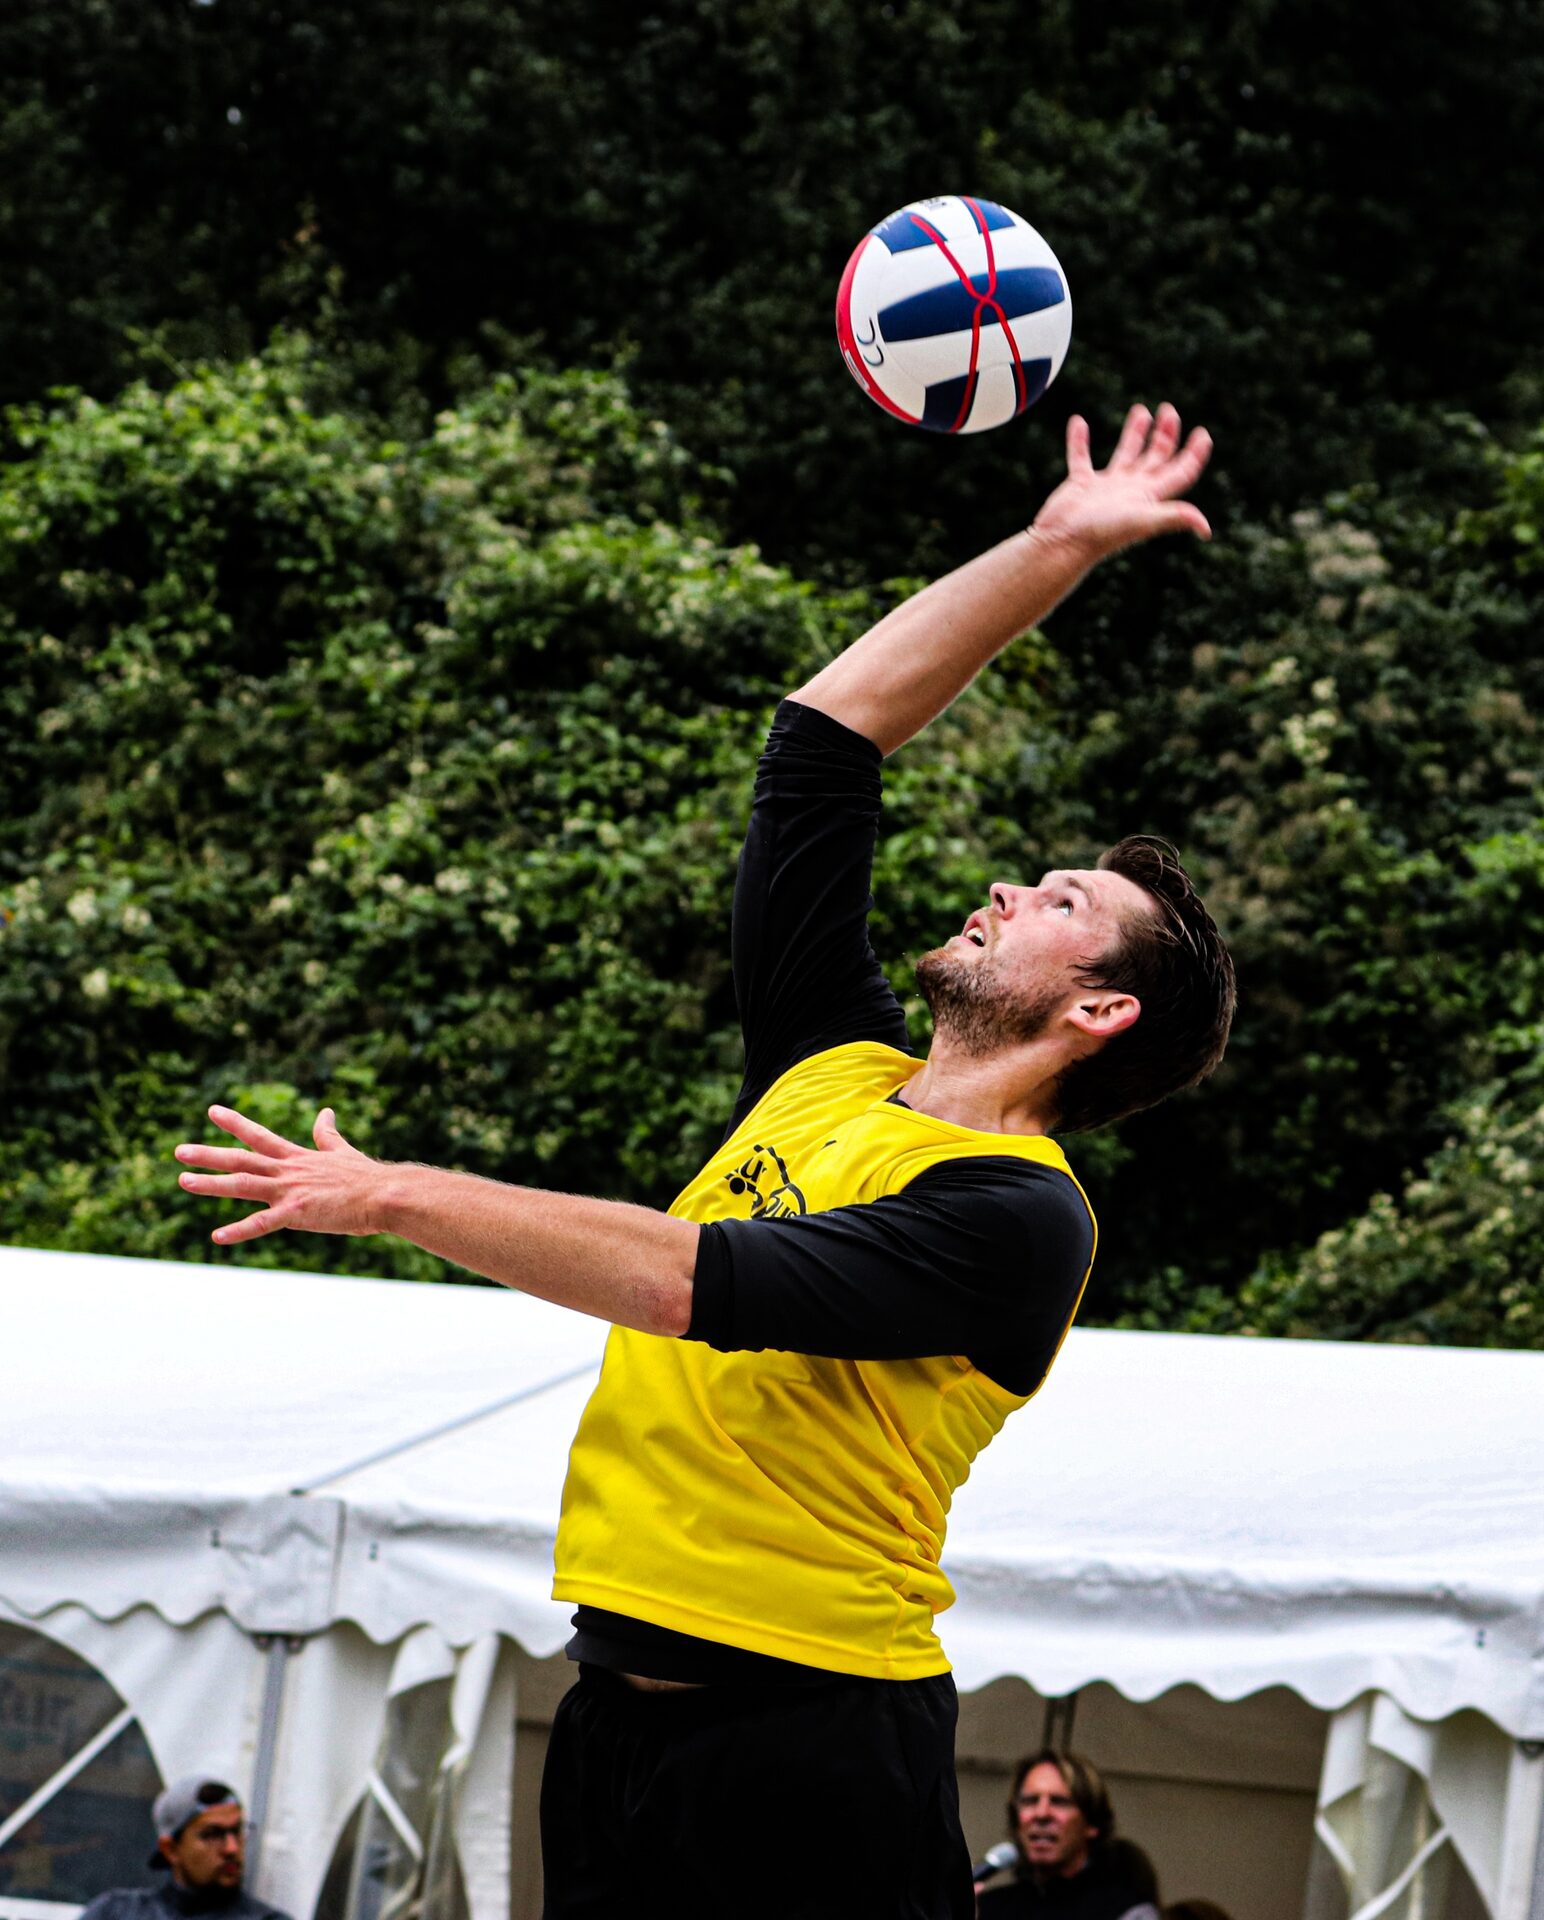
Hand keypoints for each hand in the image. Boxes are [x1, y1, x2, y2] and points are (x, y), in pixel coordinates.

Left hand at [174, 1105, 385, 1244]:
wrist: (384, 1194)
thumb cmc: (366, 1177)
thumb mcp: (342, 1151)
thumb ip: (327, 1135)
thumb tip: (325, 1112)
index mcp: (297, 1158)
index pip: (259, 1137)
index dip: (235, 1124)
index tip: (212, 1111)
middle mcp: (288, 1171)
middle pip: (241, 1159)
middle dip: (209, 1155)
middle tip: (179, 1151)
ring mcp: (290, 1190)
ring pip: (243, 1184)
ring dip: (211, 1184)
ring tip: (183, 1181)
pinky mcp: (297, 1212)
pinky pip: (262, 1223)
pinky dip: (239, 1230)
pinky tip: (217, 1237)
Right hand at [1031, 402, 1211, 565]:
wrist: (1063, 544)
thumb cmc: (1101, 533)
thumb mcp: (1142, 520)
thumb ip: (1173, 517)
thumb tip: (1206, 530)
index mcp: (1149, 495)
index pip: (1180, 471)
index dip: (1194, 454)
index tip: (1203, 434)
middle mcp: (1131, 490)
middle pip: (1156, 458)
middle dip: (1165, 435)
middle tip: (1169, 411)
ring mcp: (1106, 487)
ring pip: (1125, 454)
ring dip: (1134, 432)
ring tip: (1141, 410)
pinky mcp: (1080, 485)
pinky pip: (1081, 457)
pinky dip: (1079, 440)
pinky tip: (1078, 421)